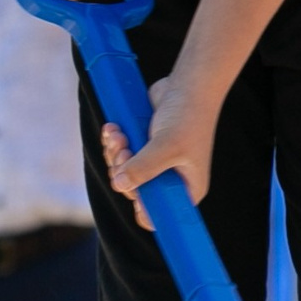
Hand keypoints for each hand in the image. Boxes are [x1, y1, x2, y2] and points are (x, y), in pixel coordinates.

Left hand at [101, 75, 215, 228]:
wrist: (187, 85)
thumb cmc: (188, 116)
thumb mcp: (167, 146)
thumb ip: (144, 168)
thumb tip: (119, 184)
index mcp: (185, 188)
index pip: (159, 215)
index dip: (140, 208)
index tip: (130, 188)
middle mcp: (170, 179)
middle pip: (133, 191)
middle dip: (122, 171)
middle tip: (124, 150)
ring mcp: (154, 162)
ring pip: (122, 171)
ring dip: (114, 153)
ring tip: (118, 135)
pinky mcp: (143, 146)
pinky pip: (120, 153)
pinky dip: (113, 142)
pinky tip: (113, 129)